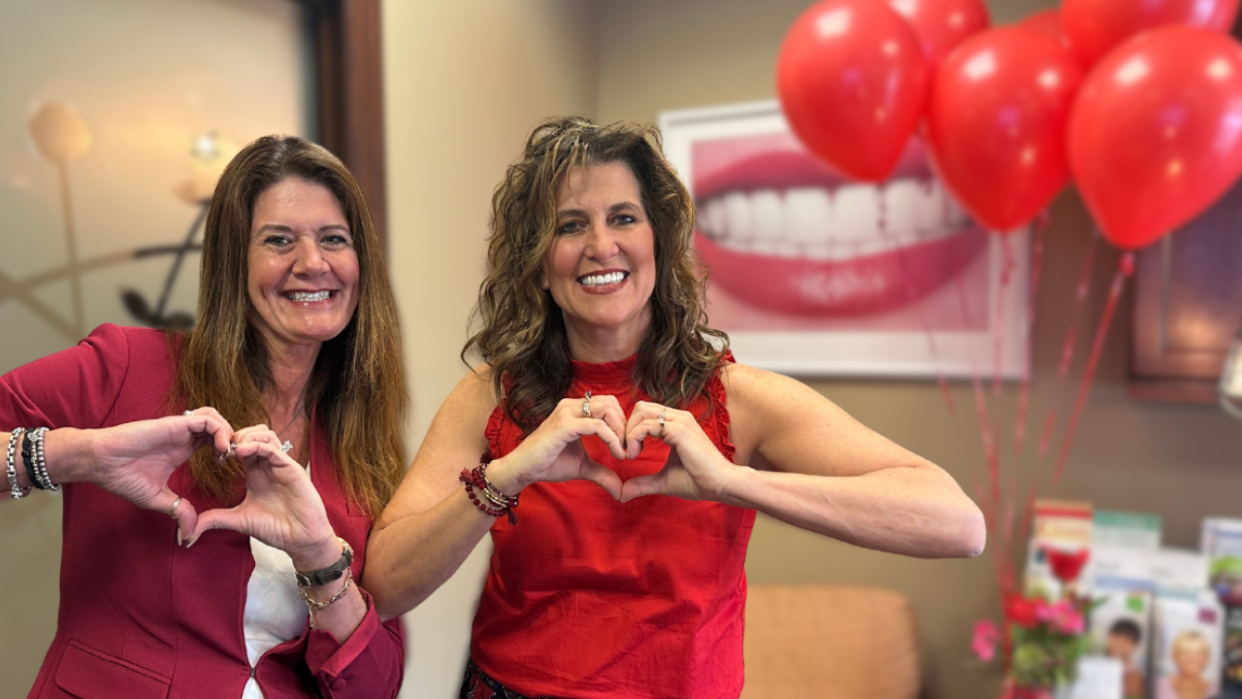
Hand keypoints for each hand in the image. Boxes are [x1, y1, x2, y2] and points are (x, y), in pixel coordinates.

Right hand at [87, 407, 233, 539]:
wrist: (101, 463)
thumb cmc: (123, 477)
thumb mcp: (158, 499)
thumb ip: (178, 511)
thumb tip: (189, 534)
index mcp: (182, 449)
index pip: (214, 441)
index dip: (226, 450)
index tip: (227, 467)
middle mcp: (184, 436)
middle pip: (219, 427)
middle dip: (233, 440)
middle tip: (235, 458)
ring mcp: (180, 428)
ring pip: (216, 419)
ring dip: (228, 433)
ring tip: (228, 453)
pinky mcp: (175, 424)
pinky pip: (206, 419)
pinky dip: (220, 430)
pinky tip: (220, 449)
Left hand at [183, 426, 335, 568]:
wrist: (300, 540)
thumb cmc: (276, 528)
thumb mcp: (239, 520)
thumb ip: (215, 519)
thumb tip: (188, 531)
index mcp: (256, 472)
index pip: (241, 445)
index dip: (225, 444)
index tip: (212, 455)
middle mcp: (268, 464)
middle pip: (253, 432)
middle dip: (235, 435)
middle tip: (221, 447)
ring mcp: (281, 464)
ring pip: (265, 434)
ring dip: (246, 435)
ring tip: (232, 448)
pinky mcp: (291, 468)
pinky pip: (274, 448)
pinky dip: (256, 445)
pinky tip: (241, 451)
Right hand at [489, 393, 626, 499]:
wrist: (523, 470)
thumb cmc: (549, 464)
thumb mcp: (583, 467)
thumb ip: (602, 473)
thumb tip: (620, 491)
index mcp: (575, 409)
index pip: (608, 404)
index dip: (622, 423)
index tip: (626, 446)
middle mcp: (571, 406)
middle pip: (610, 402)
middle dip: (624, 425)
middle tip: (628, 448)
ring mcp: (567, 414)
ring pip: (606, 410)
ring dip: (620, 431)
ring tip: (622, 452)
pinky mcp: (564, 426)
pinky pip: (598, 426)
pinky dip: (612, 439)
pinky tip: (616, 455)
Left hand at [620, 401, 736, 502]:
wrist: (721, 485)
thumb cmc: (698, 481)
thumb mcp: (663, 480)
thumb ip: (643, 483)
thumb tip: (622, 494)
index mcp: (676, 424)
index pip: (645, 413)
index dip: (631, 430)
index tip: (628, 453)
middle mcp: (678, 417)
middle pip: (640, 407)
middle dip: (626, 427)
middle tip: (624, 451)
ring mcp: (679, 421)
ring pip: (641, 412)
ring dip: (628, 433)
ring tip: (628, 454)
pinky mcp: (679, 430)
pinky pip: (647, 425)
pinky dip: (634, 438)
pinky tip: (633, 455)